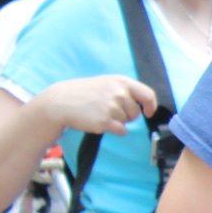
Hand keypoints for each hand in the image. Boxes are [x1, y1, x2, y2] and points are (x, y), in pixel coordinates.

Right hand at [37, 76, 155, 138]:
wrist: (60, 102)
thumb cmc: (83, 92)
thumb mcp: (106, 83)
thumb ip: (124, 90)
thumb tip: (143, 104)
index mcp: (121, 82)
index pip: (148, 94)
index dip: (151, 105)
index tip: (149, 112)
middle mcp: (119, 93)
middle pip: (135, 112)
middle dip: (126, 115)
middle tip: (109, 111)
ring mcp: (112, 107)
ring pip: (127, 122)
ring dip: (117, 121)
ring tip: (100, 113)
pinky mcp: (105, 121)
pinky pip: (121, 130)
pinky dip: (114, 130)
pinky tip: (101, 123)